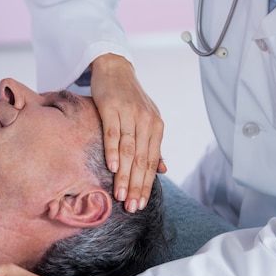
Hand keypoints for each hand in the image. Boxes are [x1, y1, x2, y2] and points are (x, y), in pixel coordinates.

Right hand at [90, 54, 166, 212]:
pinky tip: (113, 168)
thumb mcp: (145, 120)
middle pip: (142, 159)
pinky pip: (113, 133)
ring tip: (121, 195)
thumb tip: (163, 171)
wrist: (115, 68)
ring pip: (129, 150)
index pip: (152, 161)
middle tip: (132, 207)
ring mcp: (129, 114)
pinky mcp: (112, 107)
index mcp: (156, 127)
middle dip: (137, 185)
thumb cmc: (129, 98)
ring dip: (125, 175)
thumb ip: (153, 146)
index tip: (141, 204)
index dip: (146, 184)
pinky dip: (113, 151)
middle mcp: (146, 121)